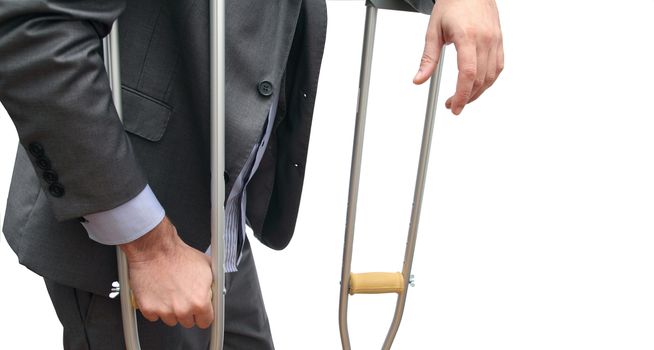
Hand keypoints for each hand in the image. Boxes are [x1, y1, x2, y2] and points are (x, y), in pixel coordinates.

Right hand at [119, 217, 213, 328]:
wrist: (156, 249)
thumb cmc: (179, 255)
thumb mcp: (207, 268)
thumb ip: (212, 286)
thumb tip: (215, 294)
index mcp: (200, 302)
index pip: (206, 322)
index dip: (203, 314)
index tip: (200, 311)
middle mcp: (183, 309)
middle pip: (188, 322)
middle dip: (187, 310)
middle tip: (183, 294)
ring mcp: (165, 311)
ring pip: (171, 320)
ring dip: (171, 309)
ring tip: (170, 291)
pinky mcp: (148, 309)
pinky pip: (154, 316)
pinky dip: (156, 307)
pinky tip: (159, 293)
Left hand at [413, 0, 503, 114]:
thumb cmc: (452, 4)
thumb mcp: (433, 31)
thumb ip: (428, 58)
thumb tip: (419, 79)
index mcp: (467, 36)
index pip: (467, 73)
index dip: (462, 94)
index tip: (454, 107)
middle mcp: (485, 39)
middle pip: (480, 79)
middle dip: (467, 97)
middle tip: (453, 104)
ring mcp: (495, 40)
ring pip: (491, 76)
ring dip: (478, 92)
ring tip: (463, 97)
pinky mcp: (499, 40)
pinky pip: (498, 67)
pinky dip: (488, 80)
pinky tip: (477, 85)